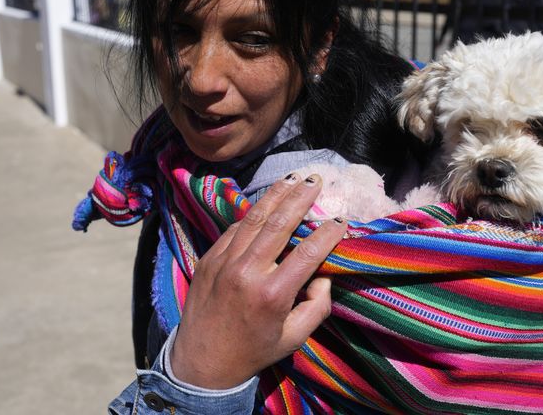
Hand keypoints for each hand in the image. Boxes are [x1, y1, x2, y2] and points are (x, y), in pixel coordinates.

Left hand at [169, 173, 345, 388]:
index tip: (340, 221)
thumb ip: (317, 306)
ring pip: (255, 218)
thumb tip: (324, 275)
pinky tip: (268, 202)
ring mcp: (224, 262)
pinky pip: (235, 228)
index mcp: (272, 295)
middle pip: (280, 224)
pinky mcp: (209, 258)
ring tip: (294, 178)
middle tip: (317, 181)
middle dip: (301, 199)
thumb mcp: (294, 338)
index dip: (327, 235)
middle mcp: (247, 272)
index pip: (307, 253)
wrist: (201, 362)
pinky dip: (254, 213)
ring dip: (276, 195)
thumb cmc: (253, 351)